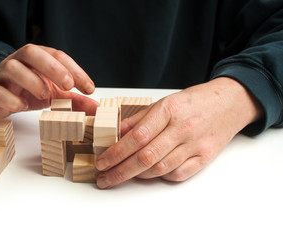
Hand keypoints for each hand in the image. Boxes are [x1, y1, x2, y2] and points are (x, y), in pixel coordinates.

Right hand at [0, 44, 97, 118]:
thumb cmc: (27, 91)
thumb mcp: (53, 94)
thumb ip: (74, 99)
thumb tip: (96, 107)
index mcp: (37, 58)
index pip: (58, 56)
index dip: (76, 70)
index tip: (89, 88)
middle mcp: (19, 61)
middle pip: (32, 52)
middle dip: (53, 68)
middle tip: (69, 85)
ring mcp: (2, 74)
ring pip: (12, 68)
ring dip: (32, 81)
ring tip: (45, 95)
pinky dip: (11, 99)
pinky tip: (22, 106)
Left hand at [95, 77, 262, 187]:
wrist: (229, 103)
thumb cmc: (193, 102)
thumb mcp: (163, 102)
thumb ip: (139, 119)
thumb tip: (116, 134)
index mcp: (169, 110)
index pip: (137, 137)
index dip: (116, 152)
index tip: (102, 162)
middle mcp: (182, 128)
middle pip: (146, 157)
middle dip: (120, 171)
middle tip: (104, 179)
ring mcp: (195, 144)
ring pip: (160, 168)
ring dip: (137, 175)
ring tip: (121, 176)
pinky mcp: (205, 157)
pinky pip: (178, 174)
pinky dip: (160, 176)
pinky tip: (148, 174)